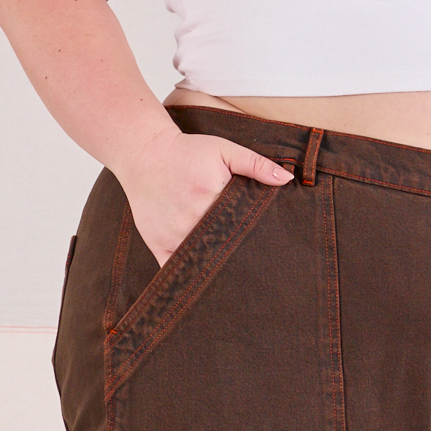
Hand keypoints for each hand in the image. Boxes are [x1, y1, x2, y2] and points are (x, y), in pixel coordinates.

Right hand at [115, 128, 292, 265]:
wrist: (144, 154)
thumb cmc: (188, 152)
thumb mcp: (223, 150)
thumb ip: (255, 164)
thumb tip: (286, 179)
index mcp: (211, 197)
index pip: (240, 228)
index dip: (253, 239)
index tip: (265, 249)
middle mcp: (190, 219)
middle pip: (222, 248)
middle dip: (237, 257)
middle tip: (255, 270)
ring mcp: (172, 234)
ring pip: (200, 261)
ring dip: (215, 267)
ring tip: (233, 277)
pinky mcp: (157, 242)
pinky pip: (174, 268)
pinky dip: (188, 275)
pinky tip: (203, 280)